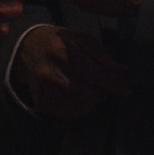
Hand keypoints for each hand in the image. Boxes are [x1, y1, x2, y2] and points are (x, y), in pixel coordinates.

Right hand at [11, 25, 129, 122]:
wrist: (28, 49)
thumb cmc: (58, 43)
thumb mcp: (81, 40)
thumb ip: (102, 57)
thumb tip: (122, 72)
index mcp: (61, 52)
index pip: (93, 74)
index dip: (113, 84)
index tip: (125, 89)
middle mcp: (50, 73)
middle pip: (88, 95)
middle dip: (103, 93)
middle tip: (105, 86)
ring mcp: (43, 90)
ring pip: (80, 108)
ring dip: (92, 102)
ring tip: (90, 89)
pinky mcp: (41, 103)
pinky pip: (69, 115)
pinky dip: (79, 108)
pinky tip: (78, 96)